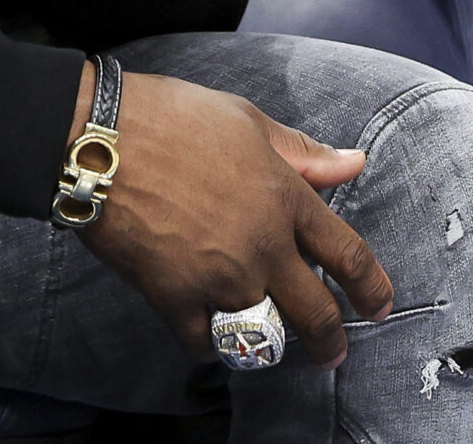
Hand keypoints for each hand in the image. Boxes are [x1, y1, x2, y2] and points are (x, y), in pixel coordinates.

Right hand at [76, 68, 393, 368]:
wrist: (95, 141)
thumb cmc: (167, 118)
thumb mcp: (243, 120)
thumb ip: (301, 151)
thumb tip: (352, 162)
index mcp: (284, 197)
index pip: (348, 254)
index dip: (372, 287)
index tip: (377, 306)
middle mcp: (262, 245)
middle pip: (316, 313)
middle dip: (331, 342)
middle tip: (332, 353)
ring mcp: (219, 277)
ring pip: (263, 334)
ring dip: (266, 339)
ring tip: (264, 338)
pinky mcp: (174, 298)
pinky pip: (205, 343)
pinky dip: (209, 342)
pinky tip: (207, 332)